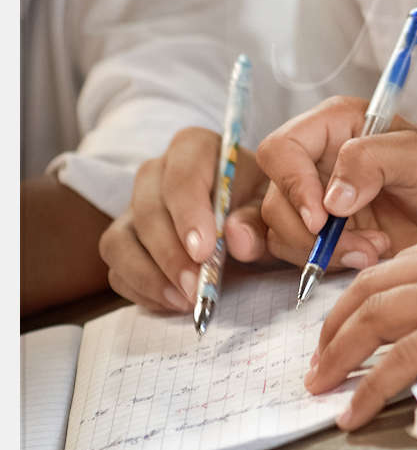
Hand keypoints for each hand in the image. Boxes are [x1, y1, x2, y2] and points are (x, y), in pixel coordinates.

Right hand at [98, 126, 276, 311]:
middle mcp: (155, 172)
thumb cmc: (255, 203)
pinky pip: (116, 266)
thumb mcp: (267, 207)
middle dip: (170, 254)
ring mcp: (133, 206)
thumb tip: (237, 238)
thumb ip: (256, 221)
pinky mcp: (124, 239)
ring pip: (119, 240)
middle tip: (196, 287)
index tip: (204, 252)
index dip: (188, 215)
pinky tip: (172, 301)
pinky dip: (141, 288)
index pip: (181, 176)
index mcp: (193, 148)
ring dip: (149, 275)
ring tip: (184, 300)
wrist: (243, 216)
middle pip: (147, 210)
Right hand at [256, 97, 416, 269]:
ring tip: (374, 250)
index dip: (293, 186)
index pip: (281, 151)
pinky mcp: (324, 234)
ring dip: (322, 251)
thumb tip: (331, 199)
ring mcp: (317, 199)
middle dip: (311, 231)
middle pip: (275, 198)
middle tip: (361, 245)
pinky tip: (365, 259)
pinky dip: (325, 264)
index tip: (322, 218)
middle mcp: (317, 160)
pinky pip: (296, 253)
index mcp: (333, 126)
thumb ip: (371, 162)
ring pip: (281, 230)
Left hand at [304, 202, 416, 428]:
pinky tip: (355, 410)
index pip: (394, 268)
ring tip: (320, 387)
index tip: (343, 323)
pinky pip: (408, 357)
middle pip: (371, 291)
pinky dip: (373, 385)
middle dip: (334, 327)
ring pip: (377, 319)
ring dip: (340, 355)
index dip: (360, 297)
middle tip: (317, 361)